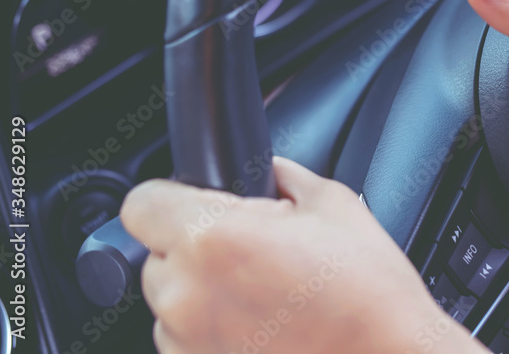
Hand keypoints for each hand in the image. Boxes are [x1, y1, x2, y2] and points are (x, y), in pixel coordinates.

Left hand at [120, 158, 485, 353]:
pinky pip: (185, 339)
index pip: (141, 203)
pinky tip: (262, 322)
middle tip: (251, 249)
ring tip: (262, 292)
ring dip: (201, 290)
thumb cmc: (367, 291)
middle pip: (155, 253)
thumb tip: (264, 171)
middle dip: (194, 245)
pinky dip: (212, 328)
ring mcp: (188, 343)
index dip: (171, 195)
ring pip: (169, 300)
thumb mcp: (332, 203)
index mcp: (213, 239)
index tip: (195, 201)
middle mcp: (187, 295)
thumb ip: (280, 176)